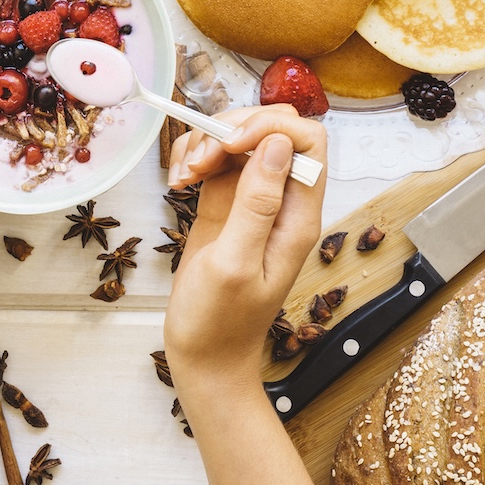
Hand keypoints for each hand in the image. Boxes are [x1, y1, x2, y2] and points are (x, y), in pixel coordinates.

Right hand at [163, 105, 326, 384]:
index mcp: (298, 216)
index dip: (268, 128)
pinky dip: (193, 157)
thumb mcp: (235, 263)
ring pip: (240, 139)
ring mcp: (253, 199)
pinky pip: (216, 159)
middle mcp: (281, 201)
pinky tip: (178, 182)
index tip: (228, 147)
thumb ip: (257, 203)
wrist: (205, 357)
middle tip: (197, 163)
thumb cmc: (219, 322)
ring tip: (182, 177)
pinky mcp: (226, 202)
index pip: (307, 142)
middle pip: (271, 130)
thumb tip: (276, 144)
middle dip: (231, 130)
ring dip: (205, 142)